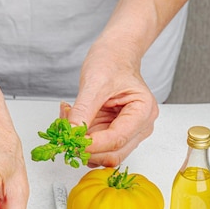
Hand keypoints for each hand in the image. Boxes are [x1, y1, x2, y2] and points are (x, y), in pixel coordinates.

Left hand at [61, 47, 158, 166]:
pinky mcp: (113, 132)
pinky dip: (81, 138)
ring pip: (104, 153)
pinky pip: (96, 145)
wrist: (114, 55)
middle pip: (114, 153)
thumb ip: (83, 110)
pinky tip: (73, 120)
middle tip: (66, 135)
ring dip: (82, 144)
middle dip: (87, 148)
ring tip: (68, 118)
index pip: (118, 139)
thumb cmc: (112, 62)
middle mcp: (140, 126)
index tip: (72, 141)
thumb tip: (71, 132)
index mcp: (143, 111)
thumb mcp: (94, 83)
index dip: (93, 144)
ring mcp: (127, 131)